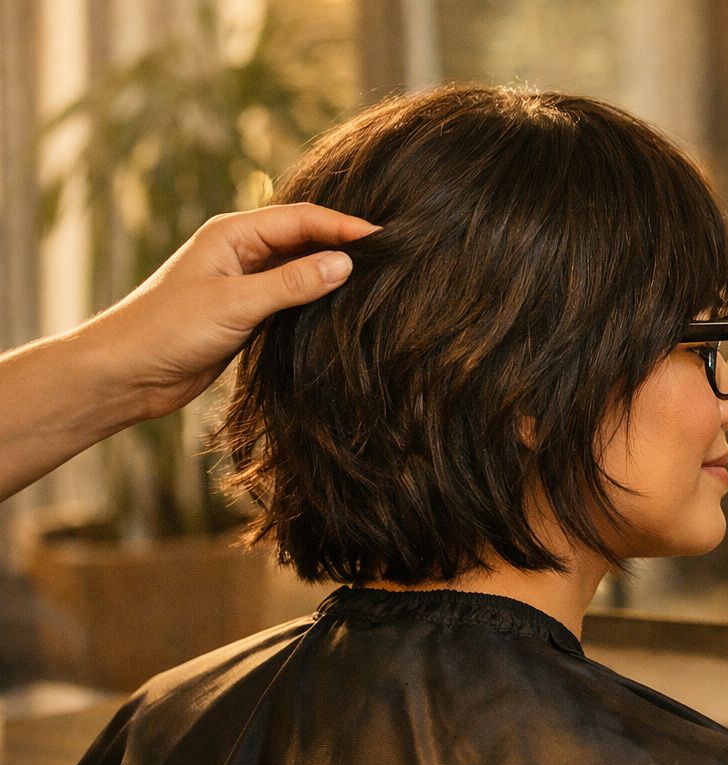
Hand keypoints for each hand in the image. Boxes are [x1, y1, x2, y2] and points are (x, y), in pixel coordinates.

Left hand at [89, 202, 378, 420]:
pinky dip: (319, 300)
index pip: (302, 219)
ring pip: (301, 269)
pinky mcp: (247, 314)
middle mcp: (241, 252)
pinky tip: (344, 309)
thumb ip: (292, 284)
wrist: (126, 374)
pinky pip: (292, 299)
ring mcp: (244, 283)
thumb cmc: (167, 330)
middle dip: (344, 245)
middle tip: (393, 258)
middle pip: (305, 239)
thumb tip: (345, 264)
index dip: (345, 227)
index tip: (387, 239)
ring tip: (378, 282)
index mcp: (233, 233)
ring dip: (333, 273)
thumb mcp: (235, 304)